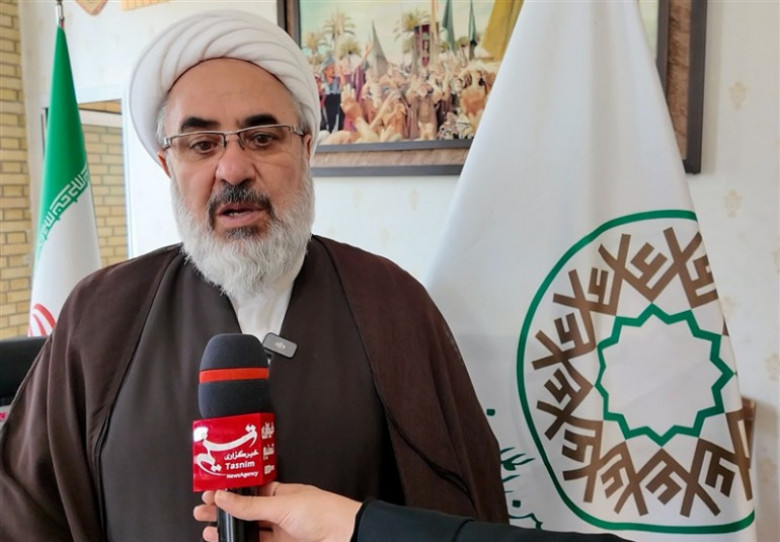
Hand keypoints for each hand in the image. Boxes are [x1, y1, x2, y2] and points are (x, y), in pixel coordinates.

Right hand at [193, 483, 361, 541]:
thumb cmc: (321, 512)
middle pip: (246, 511)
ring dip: (228, 530)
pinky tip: (227, 541)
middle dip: (223, 511)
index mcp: (282, 492)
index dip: (231, 491)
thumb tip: (222, 496)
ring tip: (207, 530)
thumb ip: (250, 506)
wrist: (345, 535)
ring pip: (249, 530)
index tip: (210, 492)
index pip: (250, 490)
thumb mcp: (282, 505)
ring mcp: (281, 530)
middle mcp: (280, 510)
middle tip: (201, 512)